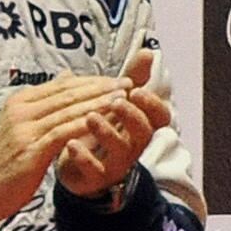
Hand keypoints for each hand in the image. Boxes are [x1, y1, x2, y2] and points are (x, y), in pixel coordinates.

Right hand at [0, 73, 127, 222]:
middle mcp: (21, 111)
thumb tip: (67, 75)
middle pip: (68, 93)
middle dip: (101, 87)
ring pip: (68, 110)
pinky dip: (85, 124)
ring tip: (123, 98)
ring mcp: (24, 129)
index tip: (117, 78)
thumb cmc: (5, 158)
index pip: (62, 85)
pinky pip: (63, 132)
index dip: (92, 80)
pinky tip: (104, 121)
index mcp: (19, 101)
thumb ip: (44, 102)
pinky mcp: (30, 150)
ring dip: (98, 103)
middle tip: (128, 82)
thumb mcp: (21, 124)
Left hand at [59, 49, 173, 202]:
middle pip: (145, 132)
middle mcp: (134, 145)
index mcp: (140, 126)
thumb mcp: (117, 102)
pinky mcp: (96, 178)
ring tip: (90, 117)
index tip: (136, 89)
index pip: (160, 117)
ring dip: (107, 132)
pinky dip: (83, 158)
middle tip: (116, 101)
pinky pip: (95, 171)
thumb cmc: (102, 131)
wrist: (78, 167)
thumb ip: (132, 79)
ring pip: (121, 151)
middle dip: (132, 115)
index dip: (152, 104)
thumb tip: (148, 52)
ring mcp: (117, 163)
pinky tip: (70, 144)